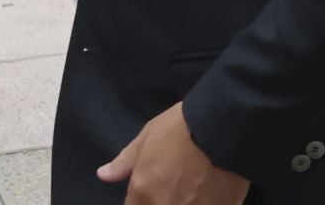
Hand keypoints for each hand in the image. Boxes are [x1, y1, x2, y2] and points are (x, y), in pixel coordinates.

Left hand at [97, 103, 248, 204]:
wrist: (221, 127)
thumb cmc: (180, 127)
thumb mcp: (147, 137)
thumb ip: (124, 162)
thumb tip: (103, 175)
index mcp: (143, 194)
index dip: (140, 201)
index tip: (148, 193)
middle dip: (160, 201)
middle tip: (173, 186)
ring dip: (183, 202)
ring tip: (191, 188)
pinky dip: (204, 204)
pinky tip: (208, 193)